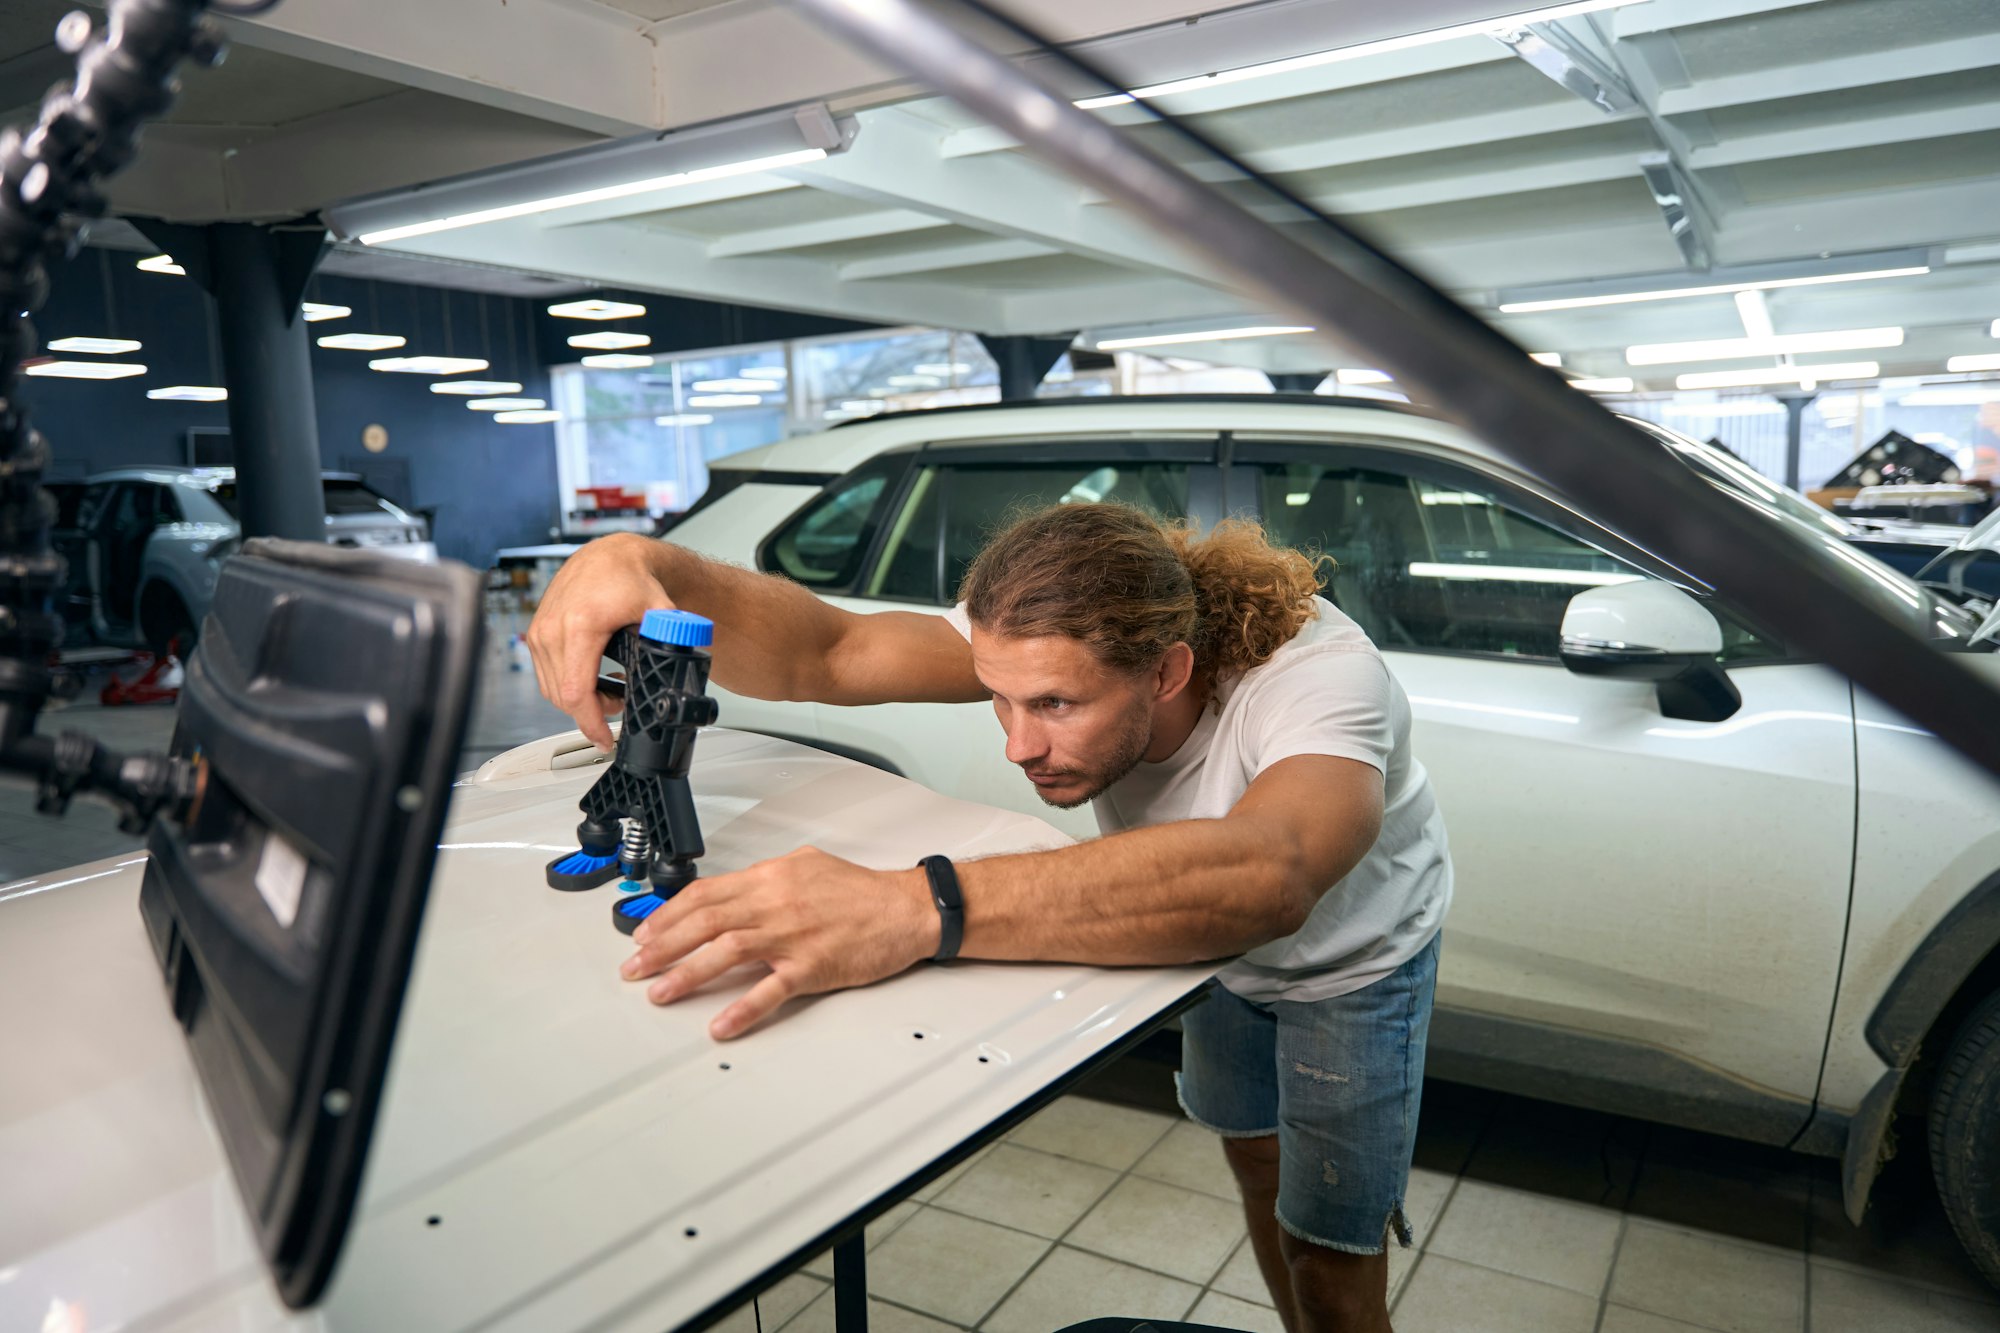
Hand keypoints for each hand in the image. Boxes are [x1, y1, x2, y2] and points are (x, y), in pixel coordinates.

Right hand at [527, 533, 672, 747]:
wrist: (608, 556)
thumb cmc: (630, 578)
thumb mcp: (659, 610)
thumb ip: (672, 637)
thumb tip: (684, 661)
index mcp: (580, 626)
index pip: (576, 691)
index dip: (590, 723)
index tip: (604, 738)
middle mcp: (553, 629)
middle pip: (563, 696)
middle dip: (590, 713)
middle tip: (617, 710)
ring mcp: (539, 631)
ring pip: (552, 689)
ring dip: (578, 701)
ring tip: (606, 696)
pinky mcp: (535, 633)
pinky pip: (545, 674)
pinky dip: (565, 685)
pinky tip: (589, 681)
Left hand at [620, 847, 940, 1038]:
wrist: (906, 908)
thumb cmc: (862, 891)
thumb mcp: (808, 865)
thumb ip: (769, 876)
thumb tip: (737, 889)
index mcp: (770, 877)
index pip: (705, 893)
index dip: (668, 914)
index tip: (645, 932)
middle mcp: (775, 902)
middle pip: (705, 922)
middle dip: (662, 946)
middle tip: (634, 966)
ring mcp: (792, 935)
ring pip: (726, 952)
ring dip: (686, 974)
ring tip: (659, 993)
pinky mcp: (813, 966)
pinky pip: (770, 989)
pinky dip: (743, 1008)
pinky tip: (721, 1023)